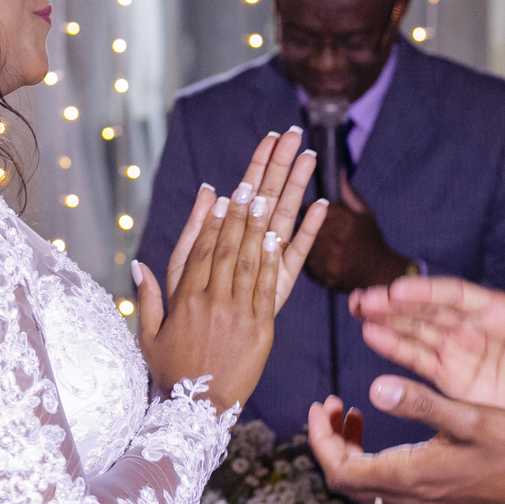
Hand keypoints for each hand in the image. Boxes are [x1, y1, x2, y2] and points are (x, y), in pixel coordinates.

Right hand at [134, 131, 327, 411]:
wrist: (197, 412)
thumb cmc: (170, 374)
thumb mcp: (149, 336)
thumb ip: (148, 298)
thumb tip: (139, 265)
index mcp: (185, 301)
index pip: (200, 251)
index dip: (211, 221)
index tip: (220, 195)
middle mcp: (212, 303)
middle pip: (227, 249)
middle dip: (238, 214)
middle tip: (248, 184)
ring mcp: (238, 315)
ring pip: (250, 263)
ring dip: (258, 228)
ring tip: (266, 199)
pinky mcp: (261, 329)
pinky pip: (269, 288)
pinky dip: (274, 261)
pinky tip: (279, 237)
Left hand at [158, 130, 327, 314]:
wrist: (200, 370)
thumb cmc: (186, 316)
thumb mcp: (182, 269)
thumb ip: (195, 231)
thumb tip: (210, 190)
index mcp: (229, 239)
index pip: (245, 191)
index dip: (258, 165)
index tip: (273, 136)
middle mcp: (251, 248)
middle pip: (268, 197)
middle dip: (280, 165)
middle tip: (296, 133)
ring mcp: (266, 266)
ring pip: (284, 219)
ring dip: (296, 188)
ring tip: (310, 157)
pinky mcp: (279, 289)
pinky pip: (295, 256)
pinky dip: (308, 232)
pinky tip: (322, 207)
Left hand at [304, 175, 410, 292]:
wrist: (380, 274)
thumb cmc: (370, 239)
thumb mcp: (363, 212)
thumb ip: (346, 192)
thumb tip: (336, 168)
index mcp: (344, 221)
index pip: (311, 207)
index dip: (308, 208)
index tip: (311, 208)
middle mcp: (335, 240)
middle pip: (305, 226)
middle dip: (305, 223)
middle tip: (315, 227)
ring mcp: (328, 260)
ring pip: (305, 244)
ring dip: (307, 241)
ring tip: (321, 243)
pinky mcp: (323, 275)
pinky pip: (308, 262)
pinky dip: (311, 259)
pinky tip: (321, 257)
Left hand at [308, 377, 504, 503]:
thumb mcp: (465, 416)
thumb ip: (418, 402)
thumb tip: (373, 388)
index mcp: (407, 474)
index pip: (339, 469)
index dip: (319, 439)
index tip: (320, 407)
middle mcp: (407, 496)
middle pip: (344, 479)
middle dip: (329, 441)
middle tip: (335, 406)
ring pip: (363, 488)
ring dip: (349, 453)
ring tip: (355, 416)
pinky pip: (385, 499)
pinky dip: (372, 472)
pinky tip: (384, 449)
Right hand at [349, 267, 504, 438]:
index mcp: (500, 312)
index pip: (455, 295)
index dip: (425, 291)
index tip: (398, 290)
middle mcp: (473, 327)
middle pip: (426, 309)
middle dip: (393, 302)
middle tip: (364, 299)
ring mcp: (459, 352)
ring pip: (415, 329)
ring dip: (386, 319)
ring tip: (357, 310)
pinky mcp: (449, 380)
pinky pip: (416, 359)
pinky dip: (393, 346)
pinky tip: (371, 334)